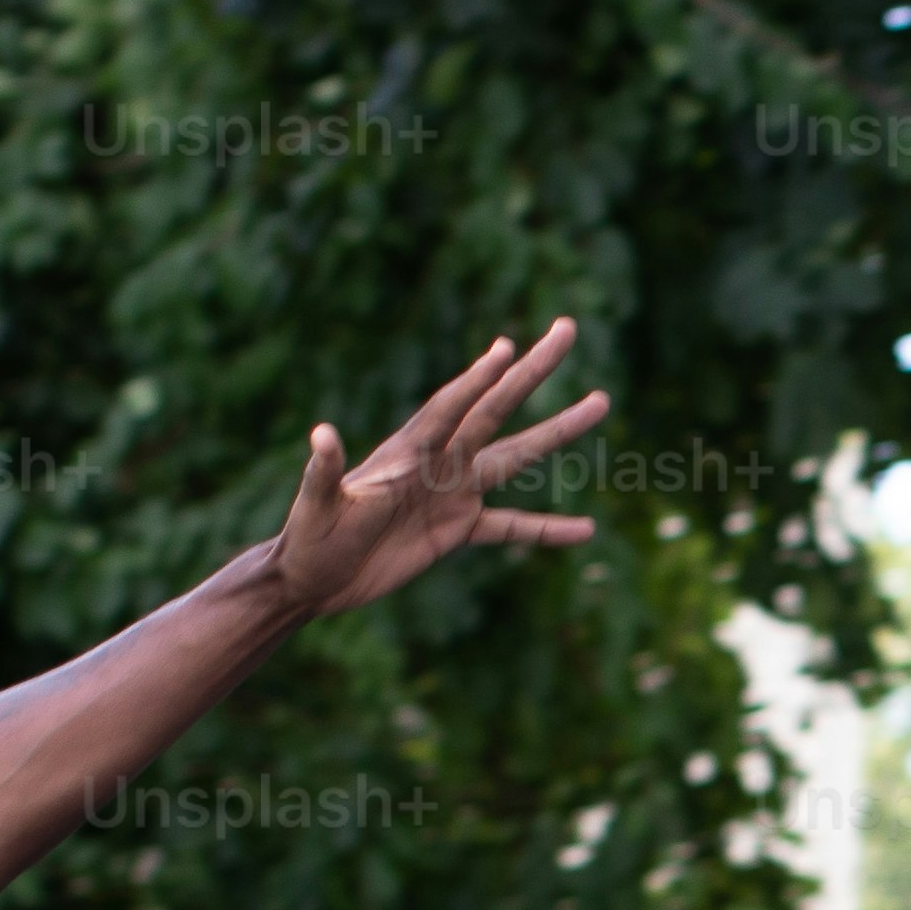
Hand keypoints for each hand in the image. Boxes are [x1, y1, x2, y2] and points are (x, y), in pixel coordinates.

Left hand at [272, 323, 611, 618]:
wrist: (315, 578)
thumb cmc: (310, 537)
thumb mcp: (317, 504)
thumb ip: (324, 471)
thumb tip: (321, 433)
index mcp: (407, 451)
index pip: (449, 407)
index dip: (476, 379)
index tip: (505, 349)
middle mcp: (437, 461)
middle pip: (494, 409)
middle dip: (531, 372)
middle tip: (566, 331)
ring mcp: (452, 492)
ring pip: (516, 456)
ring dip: (558, 431)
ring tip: (601, 401)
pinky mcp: (457, 529)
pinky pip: (512, 526)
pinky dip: (548, 528)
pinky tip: (586, 530)